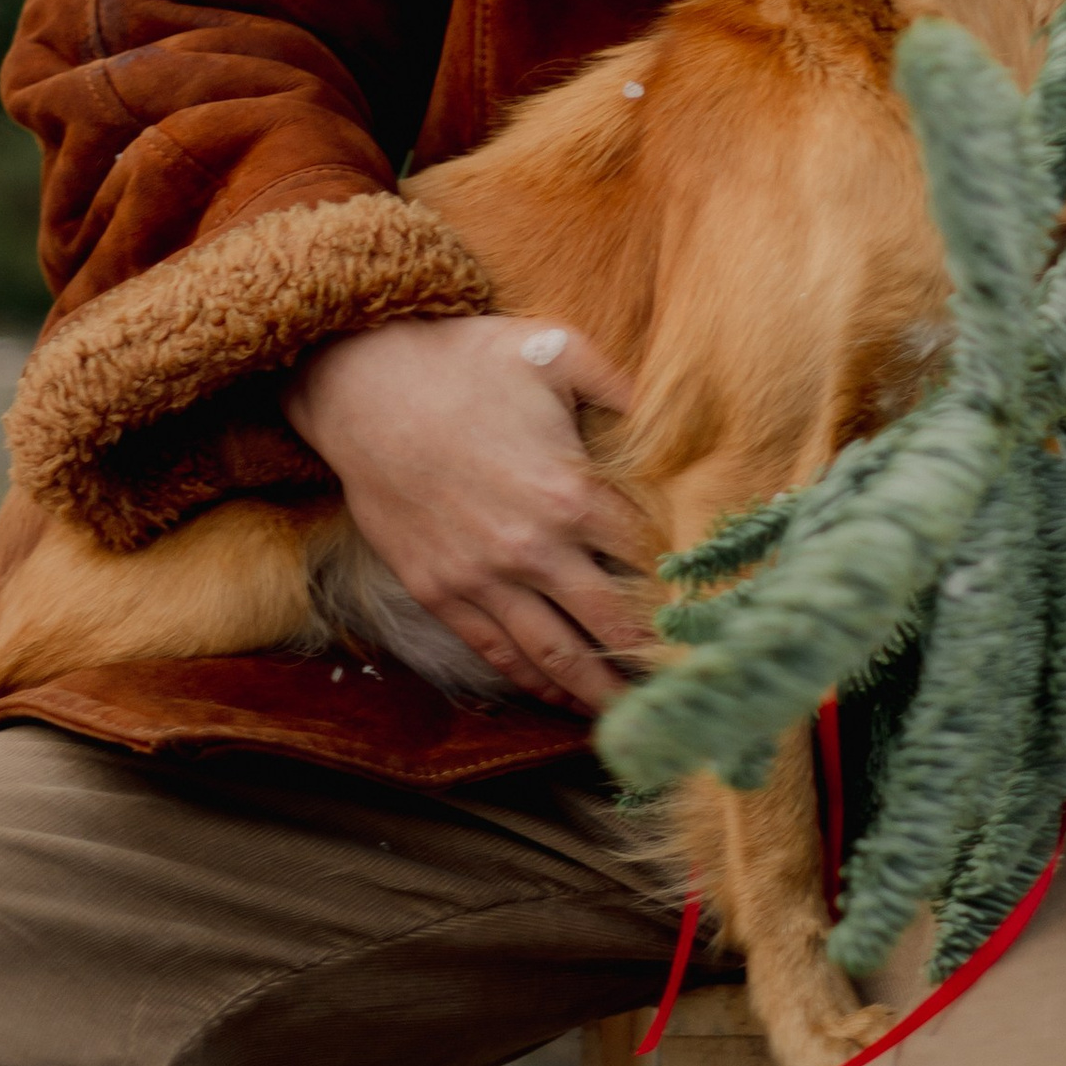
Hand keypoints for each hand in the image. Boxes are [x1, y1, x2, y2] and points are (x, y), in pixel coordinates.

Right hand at [288, 313, 644, 712]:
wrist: (364, 386)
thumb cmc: (463, 361)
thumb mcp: (554, 349)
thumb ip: (615, 383)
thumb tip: (658, 411)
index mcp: (571, 493)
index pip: (643, 555)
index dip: (675, 582)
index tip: (701, 607)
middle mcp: (532, 549)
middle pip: (609, 623)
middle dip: (649, 659)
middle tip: (681, 684)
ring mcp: (481, 578)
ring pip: (553, 654)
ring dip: (594, 690)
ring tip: (628, 715)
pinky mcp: (439, 591)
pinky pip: (495, 650)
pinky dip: (531, 681)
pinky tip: (557, 696)